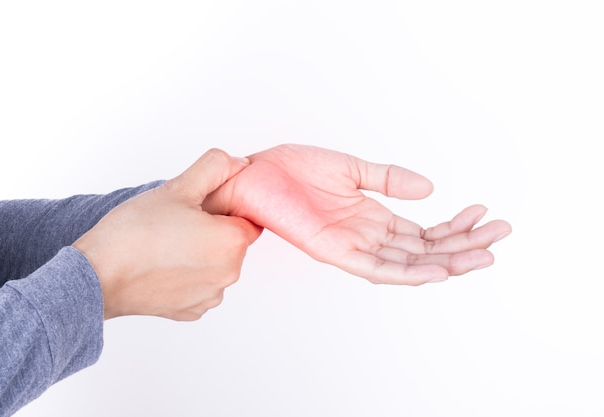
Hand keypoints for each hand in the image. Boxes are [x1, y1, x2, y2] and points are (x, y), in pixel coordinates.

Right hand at [73, 149, 261, 320]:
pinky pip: (199, 285)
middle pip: (232, 243)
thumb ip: (215, 168)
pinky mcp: (191, 311)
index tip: (201, 207)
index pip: (247, 218)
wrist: (97, 277)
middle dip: (212, 230)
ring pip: (215, 264)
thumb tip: (239, 164)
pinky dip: (187, 275)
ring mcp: (210, 296)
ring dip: (200, 254)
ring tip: (166, 244)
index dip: (226, 209)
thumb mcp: (177, 187)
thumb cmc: (133, 234)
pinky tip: (162, 265)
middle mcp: (228, 274)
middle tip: (178, 221)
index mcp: (232, 242)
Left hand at [203, 144, 510, 284]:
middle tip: (499, 237)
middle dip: (462, 245)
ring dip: (445, 261)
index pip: (422, 232)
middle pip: (423, 250)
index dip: (454, 227)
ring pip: (407, 263)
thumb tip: (428, 188)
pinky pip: (375, 267)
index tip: (485, 215)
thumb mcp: (350, 168)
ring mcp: (351, 246)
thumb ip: (388, 178)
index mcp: (371, 217)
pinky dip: (407, 271)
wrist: (251, 175)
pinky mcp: (333, 250)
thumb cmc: (289, 170)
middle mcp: (366, 236)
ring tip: (482, 257)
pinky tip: (436, 270)